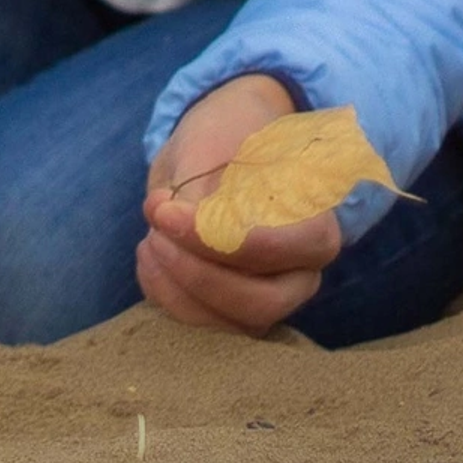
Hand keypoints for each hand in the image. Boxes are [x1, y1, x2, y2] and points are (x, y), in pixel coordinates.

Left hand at [139, 73, 339, 335]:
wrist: (223, 142)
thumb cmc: (226, 136)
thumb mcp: (212, 143)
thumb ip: (198, 186)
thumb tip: (170, 220)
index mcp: (313, 223)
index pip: (274, 251)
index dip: (212, 241)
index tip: (163, 210)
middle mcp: (301, 273)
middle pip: (258, 304)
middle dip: (195, 273)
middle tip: (155, 227)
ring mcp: (273, 297)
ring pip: (231, 326)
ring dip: (177, 289)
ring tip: (149, 239)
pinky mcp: (238, 310)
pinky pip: (205, 325)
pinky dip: (168, 297)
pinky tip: (148, 256)